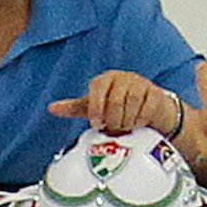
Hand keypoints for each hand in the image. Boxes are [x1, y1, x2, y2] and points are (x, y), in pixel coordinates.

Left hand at [47, 70, 192, 138]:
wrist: (148, 111)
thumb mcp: (94, 107)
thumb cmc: (117, 108)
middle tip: (113, 129)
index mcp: (104, 80)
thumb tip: (51, 108)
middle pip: (115, 100)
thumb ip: (74, 107)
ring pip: (132, 103)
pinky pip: (147, 108)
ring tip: (124, 128)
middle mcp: (122, 78)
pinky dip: (140, 120)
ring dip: (126, 121)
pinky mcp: (155, 93)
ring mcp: (140, 83)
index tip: (97, 124)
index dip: (96, 109)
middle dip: (113, 120)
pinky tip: (137, 125)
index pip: (97, 90)